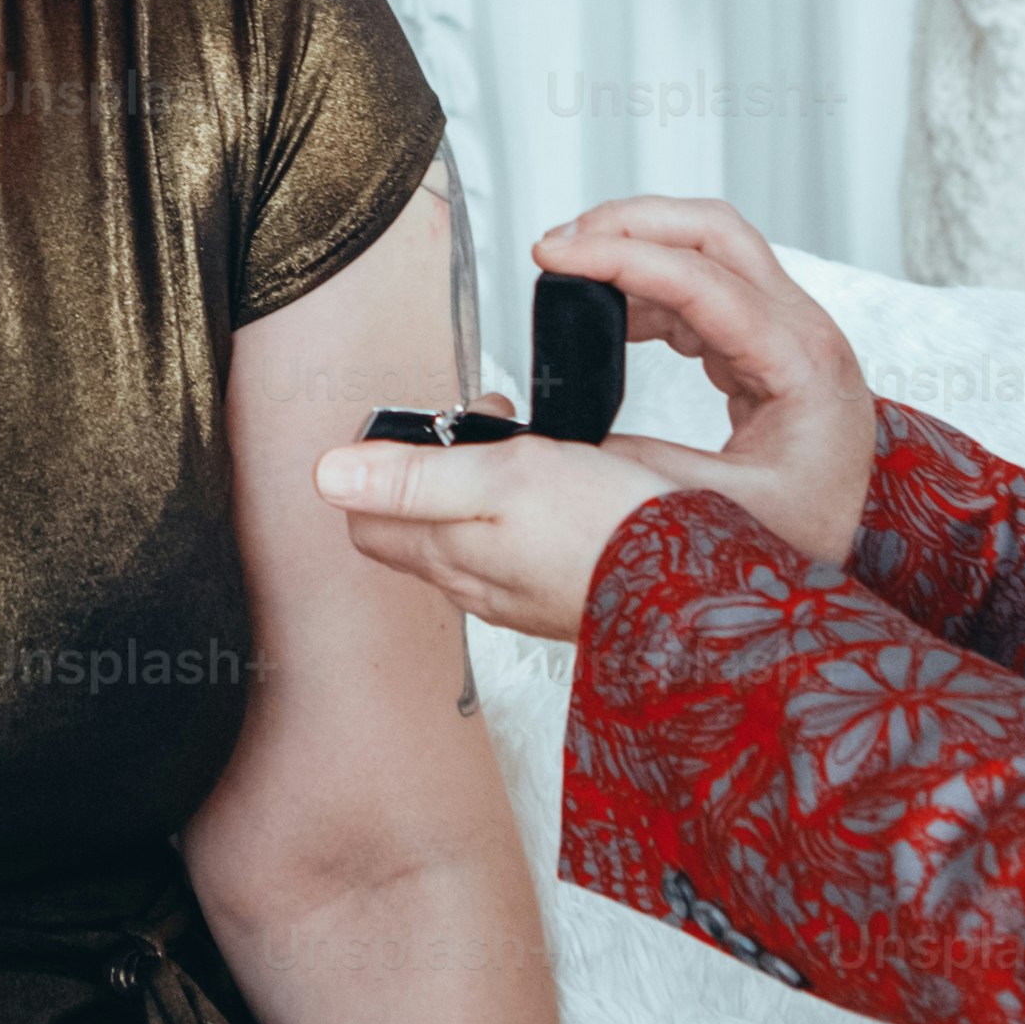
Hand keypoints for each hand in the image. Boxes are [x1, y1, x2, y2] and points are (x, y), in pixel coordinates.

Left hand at [316, 412, 662, 639]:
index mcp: (445, 552)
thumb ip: (411, 478)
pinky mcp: (554, 596)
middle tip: (486, 429)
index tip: (429, 427)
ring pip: (465, 535)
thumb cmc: (605, 532)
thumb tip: (329, 475)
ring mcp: (513, 595)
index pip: (366, 516)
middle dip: (433, 466)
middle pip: (413, 523)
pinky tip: (560, 493)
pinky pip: (512, 552)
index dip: (385, 459)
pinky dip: (521, 515)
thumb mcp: (501, 479)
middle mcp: (471, 584)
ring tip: (529, 451)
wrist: (695, 592)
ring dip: (480, 487)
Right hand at [539, 200, 876, 571]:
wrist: (864, 529)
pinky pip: (702, 285)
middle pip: (711, 233)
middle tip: (560, 242)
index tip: (554, 254)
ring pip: (706, 248)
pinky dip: (649, 284)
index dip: (620, 257)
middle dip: (630, 224)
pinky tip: (609, 310)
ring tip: (572, 268)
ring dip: (637, 245)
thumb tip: (579, 446)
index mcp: (800, 360)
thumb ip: (655, 472)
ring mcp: (783, 326)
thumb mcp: (735, 509)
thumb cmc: (821, 521)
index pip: (701, 278)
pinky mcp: (763, 339)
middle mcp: (798, 327)